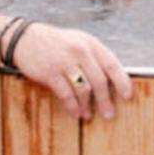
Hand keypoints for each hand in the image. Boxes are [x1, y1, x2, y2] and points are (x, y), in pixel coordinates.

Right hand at [14, 23, 134, 119]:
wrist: (25, 38)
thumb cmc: (55, 43)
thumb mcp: (78, 42)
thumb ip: (93, 57)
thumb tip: (112, 81)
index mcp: (90, 43)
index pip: (112, 64)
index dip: (122, 82)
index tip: (128, 96)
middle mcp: (80, 51)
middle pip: (99, 81)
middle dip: (106, 101)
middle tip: (109, 115)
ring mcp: (65, 61)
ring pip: (84, 89)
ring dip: (87, 106)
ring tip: (88, 115)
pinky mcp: (50, 72)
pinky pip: (66, 94)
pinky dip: (72, 106)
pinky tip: (75, 113)